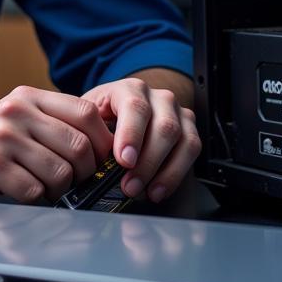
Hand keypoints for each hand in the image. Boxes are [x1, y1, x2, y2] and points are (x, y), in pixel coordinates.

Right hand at [0, 87, 112, 203]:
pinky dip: (35, 200)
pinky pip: (35, 191)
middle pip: (80, 145)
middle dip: (85, 172)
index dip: (102, 140)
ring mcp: (3, 138)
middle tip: (73, 182)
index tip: (100, 159)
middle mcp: (16, 112)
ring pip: (61, 172)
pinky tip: (21, 194)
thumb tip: (99, 140)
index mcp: (27, 97)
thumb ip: (49, 120)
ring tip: (43, 188)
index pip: (86, 112)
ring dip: (59, 190)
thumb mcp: (12, 117)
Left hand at [80, 76, 200, 202]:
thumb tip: (93, 162)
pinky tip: (158, 190)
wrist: (117, 118)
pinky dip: (175, 174)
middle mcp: (158, 97)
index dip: (131, 134)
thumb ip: (91, 135)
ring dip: (164, 172)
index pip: (135, 106)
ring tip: (144, 192)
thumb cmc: (100, 123)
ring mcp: (177, 111)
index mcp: (129, 89)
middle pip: (163, 126)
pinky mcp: (189, 128)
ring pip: (182, 139)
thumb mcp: (89, 123)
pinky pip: (192, 150)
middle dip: (147, 162)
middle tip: (129, 186)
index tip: (124, 160)